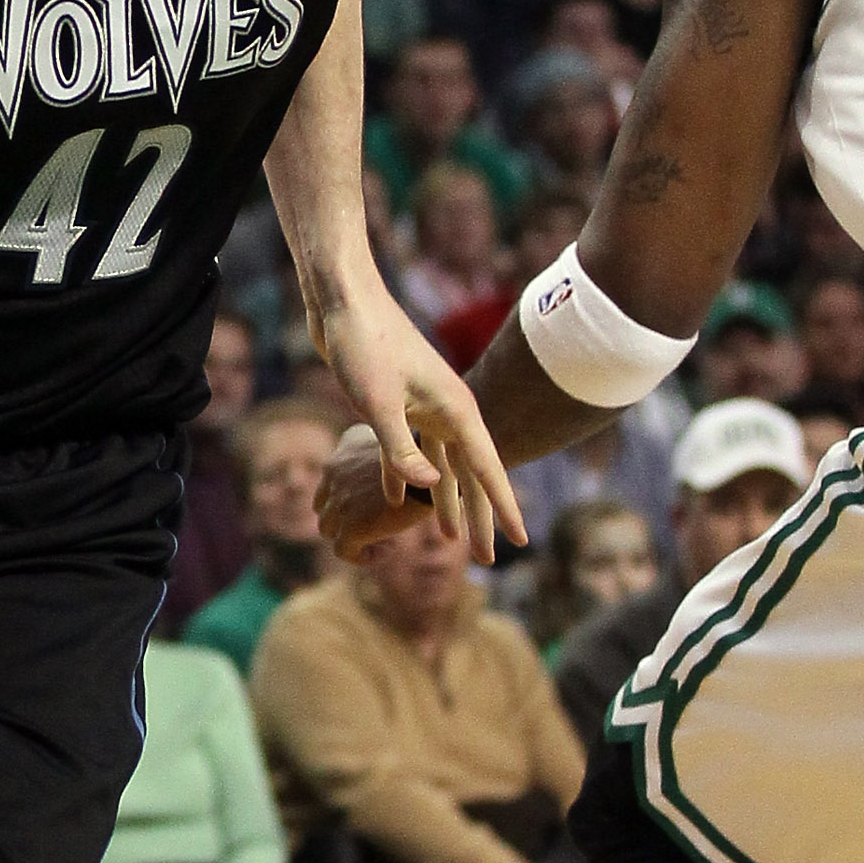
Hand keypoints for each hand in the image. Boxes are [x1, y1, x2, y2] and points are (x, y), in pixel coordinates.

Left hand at [312, 299, 524, 566]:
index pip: (487, 469)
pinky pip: (410, 452)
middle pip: (469, 476)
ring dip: (444, 503)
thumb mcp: (377, 402)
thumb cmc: (362, 344)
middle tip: (489, 561)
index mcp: (454, 410)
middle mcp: (447, 411)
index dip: (503, 508)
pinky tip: (402, 502)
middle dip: (478, 519)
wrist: (342, 302)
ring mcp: (423, 408)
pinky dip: (407, 478)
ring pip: (441, 468)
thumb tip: (426, 489)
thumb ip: (399, 448)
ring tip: (451, 541)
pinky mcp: (398, 404)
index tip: (521, 541)